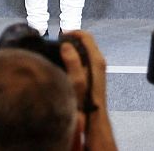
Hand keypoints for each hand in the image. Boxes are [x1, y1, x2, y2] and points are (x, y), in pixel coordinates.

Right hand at [59, 30, 115, 150]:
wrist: (94, 122)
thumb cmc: (86, 104)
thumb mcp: (77, 82)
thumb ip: (73, 63)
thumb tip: (66, 46)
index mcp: (96, 60)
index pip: (86, 36)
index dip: (72, 32)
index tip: (59, 35)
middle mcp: (98, 63)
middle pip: (84, 42)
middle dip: (70, 39)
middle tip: (56, 43)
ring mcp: (96, 70)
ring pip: (83, 51)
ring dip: (71, 49)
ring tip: (57, 52)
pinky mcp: (92, 76)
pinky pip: (82, 60)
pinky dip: (73, 58)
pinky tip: (63, 65)